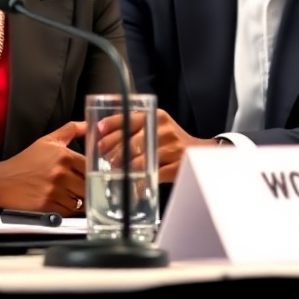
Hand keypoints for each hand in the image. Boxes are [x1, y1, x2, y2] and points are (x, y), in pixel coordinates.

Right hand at [0, 121, 86, 213]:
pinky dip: (68, 209)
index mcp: (63, 155)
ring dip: (78, 200)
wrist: (2, 180)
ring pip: (80, 200)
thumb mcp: (47, 140)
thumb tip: (90, 124)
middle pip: (87, 185)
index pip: (90, 167)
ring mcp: (55, 190)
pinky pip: (69, 211)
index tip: (88, 175)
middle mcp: (61, 172)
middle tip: (78, 187)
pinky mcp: (49, 205)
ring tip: (68, 195)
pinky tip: (60, 202)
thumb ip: (70, 130)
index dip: (91, 172)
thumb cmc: (25, 160)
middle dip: (85, 188)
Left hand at [97, 109, 216, 181]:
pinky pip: (154, 173)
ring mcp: (171, 146)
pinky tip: (132, 183)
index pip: (128, 117)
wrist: (201, 152)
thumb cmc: (171, 140)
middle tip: (103, 158)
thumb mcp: (154, 126)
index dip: (111, 125)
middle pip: (132, 140)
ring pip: (141, 158)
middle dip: (114, 150)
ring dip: (125, 166)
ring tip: (114, 171)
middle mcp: (162, 128)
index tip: (97, 131)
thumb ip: (134, 127)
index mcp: (154, 115)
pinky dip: (141, 179)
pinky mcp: (177, 164)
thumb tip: (103, 134)